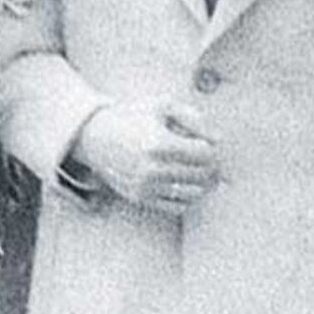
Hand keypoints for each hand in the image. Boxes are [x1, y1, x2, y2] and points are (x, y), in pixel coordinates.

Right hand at [71, 98, 218, 211]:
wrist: (95, 137)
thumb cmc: (133, 117)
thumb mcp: (162, 106)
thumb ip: (193, 117)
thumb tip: (217, 138)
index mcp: (160, 144)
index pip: (205, 154)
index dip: (213, 147)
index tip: (209, 141)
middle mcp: (153, 169)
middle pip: (202, 175)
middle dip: (211, 165)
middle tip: (208, 156)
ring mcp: (146, 187)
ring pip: (194, 193)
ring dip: (202, 182)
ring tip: (197, 168)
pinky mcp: (141, 198)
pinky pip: (178, 206)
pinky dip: (188, 196)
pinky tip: (184, 180)